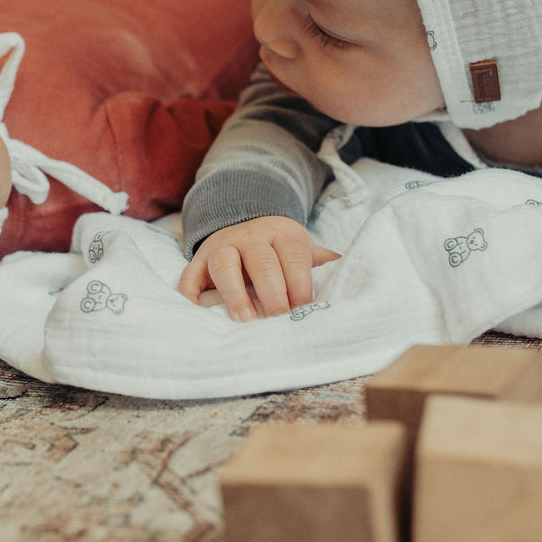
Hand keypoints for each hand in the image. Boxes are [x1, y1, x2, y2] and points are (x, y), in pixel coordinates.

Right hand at [178, 215, 339, 320]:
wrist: (244, 222)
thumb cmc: (279, 248)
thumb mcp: (301, 247)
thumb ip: (321, 262)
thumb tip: (353, 274)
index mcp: (280, 234)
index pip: (292, 256)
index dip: (300, 283)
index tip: (304, 308)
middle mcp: (248, 237)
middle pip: (261, 261)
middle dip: (271, 291)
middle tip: (278, 318)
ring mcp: (221, 246)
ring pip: (224, 264)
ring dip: (233, 292)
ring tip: (244, 319)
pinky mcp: (199, 260)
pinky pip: (190, 273)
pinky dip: (188, 291)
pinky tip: (194, 309)